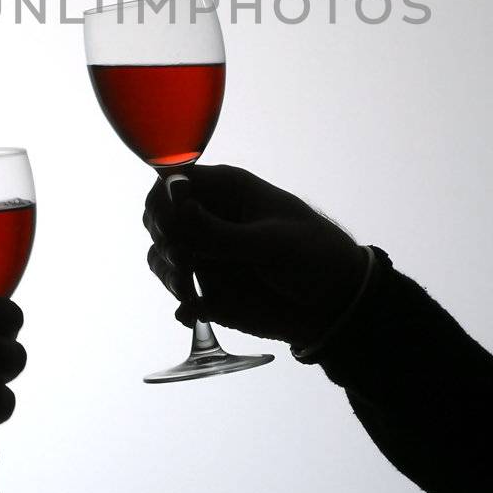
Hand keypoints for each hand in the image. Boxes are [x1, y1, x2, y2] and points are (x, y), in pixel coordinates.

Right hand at [144, 164, 365, 347]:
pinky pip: (178, 291)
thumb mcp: (274, 243)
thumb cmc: (315, 256)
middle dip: (162, 237)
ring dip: (168, 272)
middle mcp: (209, 217)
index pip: (175, 180)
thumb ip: (224, 233)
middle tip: (184, 261)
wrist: (334, 304)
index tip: (170, 225)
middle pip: (158, 216)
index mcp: (226, 190)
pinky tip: (194, 312)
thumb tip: (180, 208)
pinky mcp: (208, 287)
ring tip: (189, 292)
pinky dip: (181, 302)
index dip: (164, 199)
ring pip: (162, 255)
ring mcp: (206, 253)